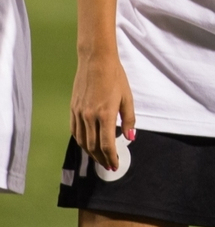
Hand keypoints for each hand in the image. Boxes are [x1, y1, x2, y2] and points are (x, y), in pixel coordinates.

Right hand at [70, 53, 135, 170]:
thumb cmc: (115, 77)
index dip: (111, 158)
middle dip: (102, 159)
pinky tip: (87, 145)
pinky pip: (75, 131)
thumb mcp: (127, 97)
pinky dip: (81, 142)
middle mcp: (90, 117)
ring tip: (99, 159)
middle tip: (109, 166)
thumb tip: (131, 138)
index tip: (116, 166)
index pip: (107, 145)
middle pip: (93, 146)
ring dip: (91, 153)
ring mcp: (79, 113)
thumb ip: (128, 119)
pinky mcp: (73, 109)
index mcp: (105, 115)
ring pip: (82, 141)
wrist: (96, 61)